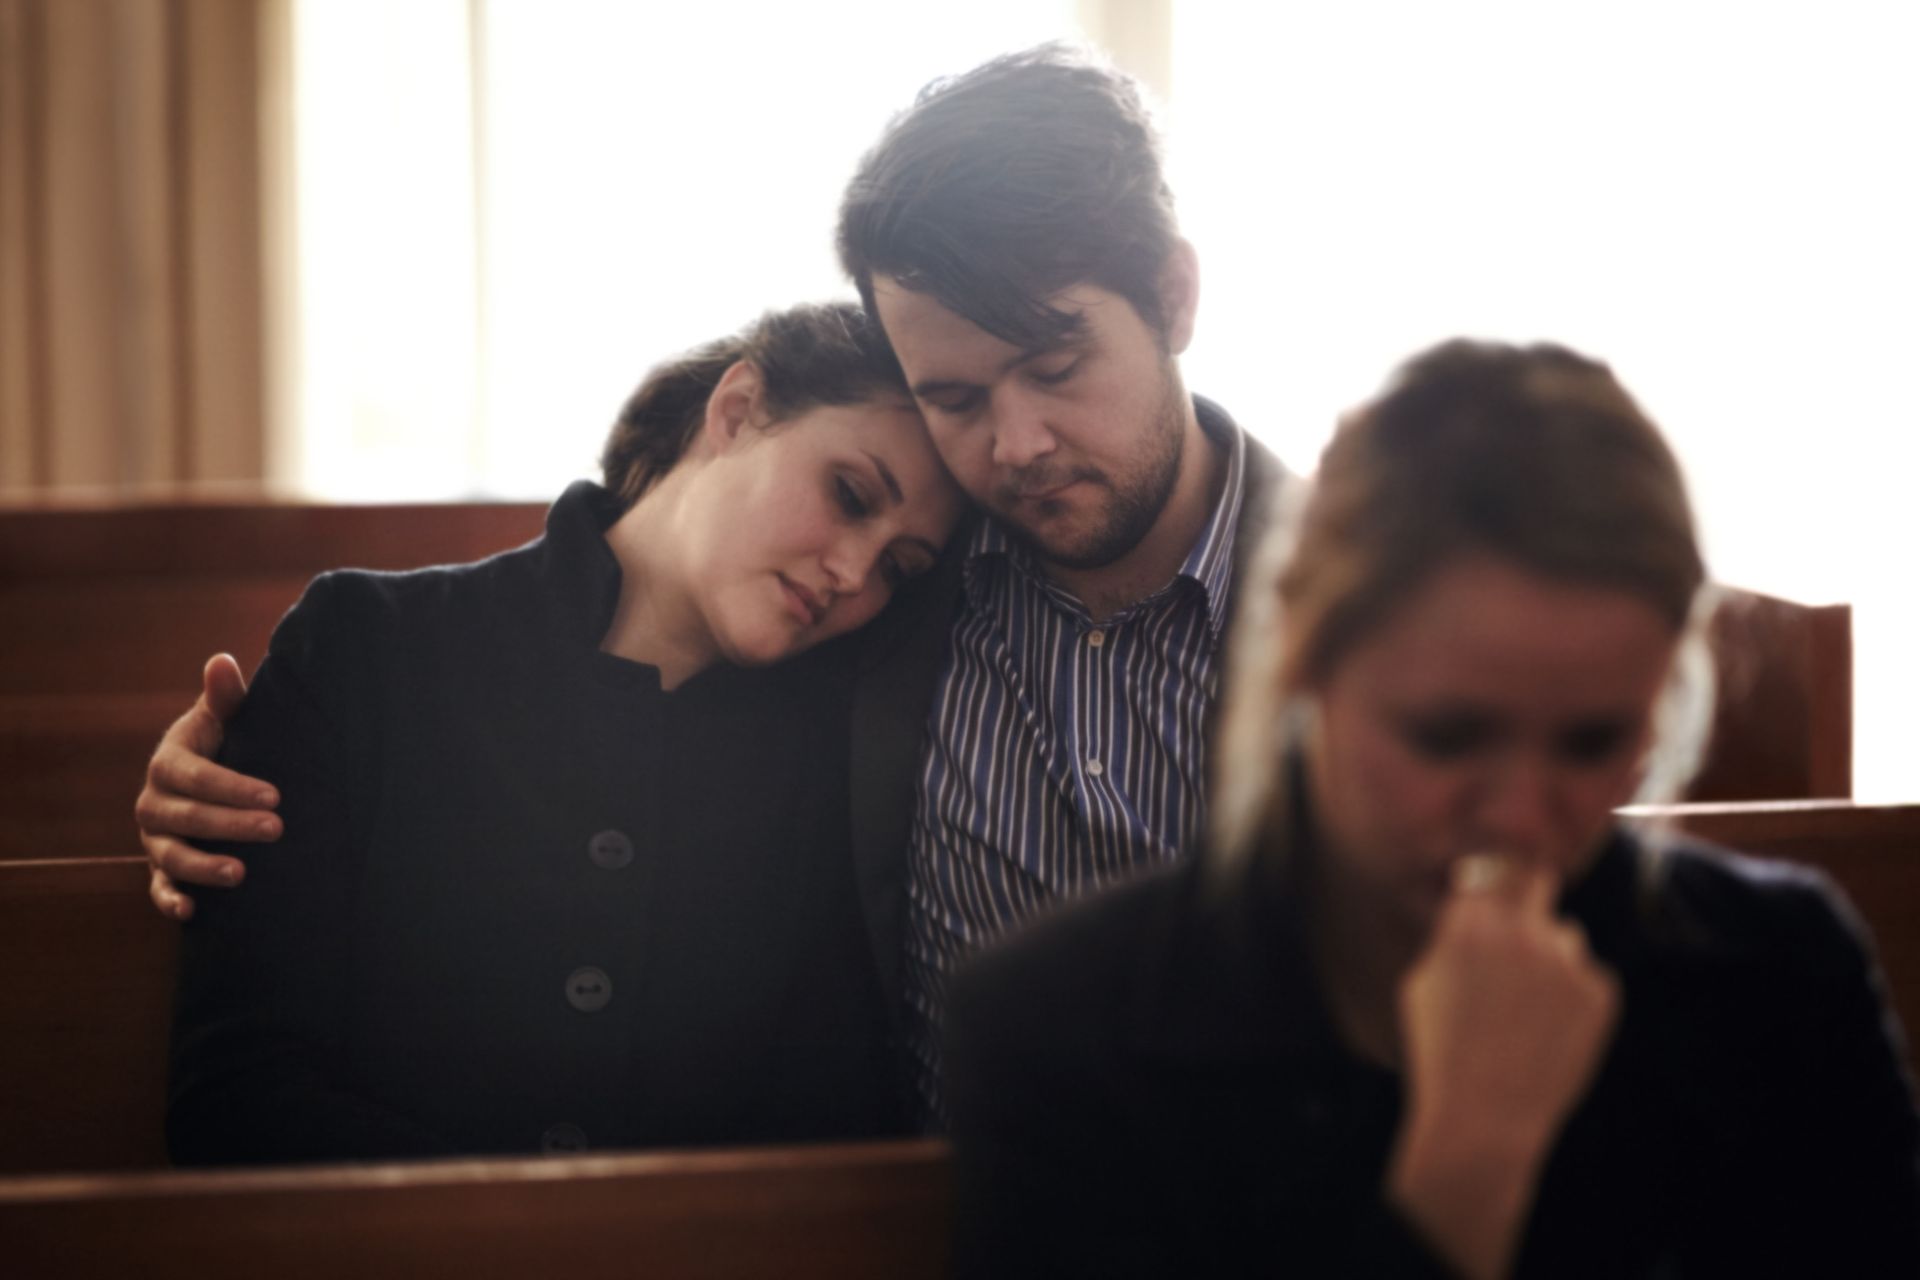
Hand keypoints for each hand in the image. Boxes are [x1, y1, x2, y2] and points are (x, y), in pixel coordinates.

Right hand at [133, 654, 280, 920]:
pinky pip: (158, 888)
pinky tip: (190, 912)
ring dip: (203, 867)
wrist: (204, 779)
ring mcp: (155, 838)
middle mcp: (154, 802)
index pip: (198, 776)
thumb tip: (222, 661)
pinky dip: (169, 901)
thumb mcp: (222, 719)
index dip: (233, 786)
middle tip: (276, 828)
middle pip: (188, 818)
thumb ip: (225, 697)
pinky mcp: (159, 868)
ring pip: (172, 856)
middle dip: (231, 825)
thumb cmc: (224, 743)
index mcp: (169, 763)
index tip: (274, 795)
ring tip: (241, 873)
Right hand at [1386, 856, 1619, 1279]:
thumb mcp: (1421, 982)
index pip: (1494, 866)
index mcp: (1470, 923)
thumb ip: (1451, 934)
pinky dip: (1574, 997)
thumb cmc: (1441, 1051)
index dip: (1496, 875)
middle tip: (1523, 918)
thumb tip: (1471, 897)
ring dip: (1550, 957)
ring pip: (1564, 935)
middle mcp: (1521, 931)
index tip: (1498, 881)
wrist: (1484, 1117)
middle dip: (1529, 892)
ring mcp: (1566, 961)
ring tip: (1526, 1010)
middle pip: (1537, 878)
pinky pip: (1588, 977)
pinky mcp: (1600, 992)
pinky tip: (1548, 1032)